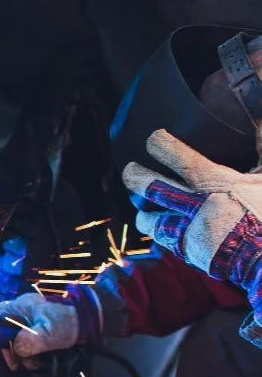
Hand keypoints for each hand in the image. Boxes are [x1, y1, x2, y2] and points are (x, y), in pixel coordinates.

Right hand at [0, 291, 90, 369]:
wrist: (90, 321)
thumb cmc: (67, 323)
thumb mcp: (48, 334)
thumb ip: (29, 342)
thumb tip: (15, 350)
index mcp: (19, 307)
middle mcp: (20, 312)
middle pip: (1, 330)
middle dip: (7, 349)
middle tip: (15, 365)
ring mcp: (28, 320)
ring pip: (13, 338)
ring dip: (19, 353)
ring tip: (31, 365)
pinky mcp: (36, 328)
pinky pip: (24, 341)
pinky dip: (27, 352)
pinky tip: (36, 361)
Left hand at [123, 129, 261, 324]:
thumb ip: (261, 152)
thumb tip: (258, 126)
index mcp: (215, 184)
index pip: (181, 160)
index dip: (163, 147)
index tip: (153, 139)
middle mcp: (195, 205)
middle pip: (153, 188)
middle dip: (135, 177)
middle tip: (129, 170)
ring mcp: (187, 230)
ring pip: (149, 219)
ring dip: (143, 213)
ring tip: (141, 209)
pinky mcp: (186, 251)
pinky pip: (164, 240)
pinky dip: (161, 234)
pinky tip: (162, 230)